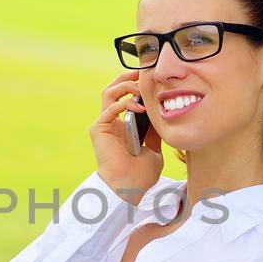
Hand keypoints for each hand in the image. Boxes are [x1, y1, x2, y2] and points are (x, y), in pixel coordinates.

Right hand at [90, 69, 163, 200]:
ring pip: (108, 92)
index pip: (126, 96)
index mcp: (122, 125)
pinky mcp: (98, 129)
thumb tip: (163, 116)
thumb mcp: (155, 148)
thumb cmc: (140, 175)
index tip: (152, 79)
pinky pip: (110, 107)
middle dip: (128, 78)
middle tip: (143, 73)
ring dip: (125, 85)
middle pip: (114, 88)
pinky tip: (138, 107)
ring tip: (140, 87)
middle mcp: (111, 122)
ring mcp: (103, 124)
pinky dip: (124, 103)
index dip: (136, 85)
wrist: (128, 188)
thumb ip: (155, 131)